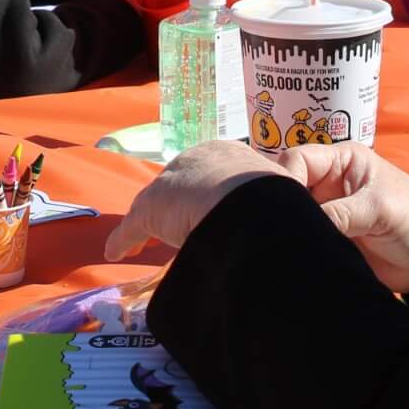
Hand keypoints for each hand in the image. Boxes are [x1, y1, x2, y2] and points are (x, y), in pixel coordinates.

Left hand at [104, 141, 287, 259]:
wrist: (246, 200)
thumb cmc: (270, 197)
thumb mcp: (278, 195)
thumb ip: (270, 206)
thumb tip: (292, 226)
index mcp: (226, 155)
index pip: (212, 173)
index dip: (209, 193)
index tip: (209, 209)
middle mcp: (193, 161)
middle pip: (180, 185)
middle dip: (179, 204)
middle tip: (180, 224)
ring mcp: (168, 185)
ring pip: (154, 205)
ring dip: (151, 223)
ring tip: (146, 241)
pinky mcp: (148, 210)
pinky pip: (132, 229)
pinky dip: (123, 241)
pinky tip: (115, 253)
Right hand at [281, 145, 408, 296]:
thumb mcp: (378, 208)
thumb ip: (338, 213)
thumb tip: (299, 228)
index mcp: (340, 161)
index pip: (297, 159)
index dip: (284, 177)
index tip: (285, 205)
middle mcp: (327, 183)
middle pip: (286, 185)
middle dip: (282, 205)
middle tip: (282, 227)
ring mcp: (325, 211)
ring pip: (291, 214)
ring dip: (290, 227)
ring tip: (288, 243)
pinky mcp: (326, 238)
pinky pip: (301, 238)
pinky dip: (296, 245)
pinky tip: (294, 254)